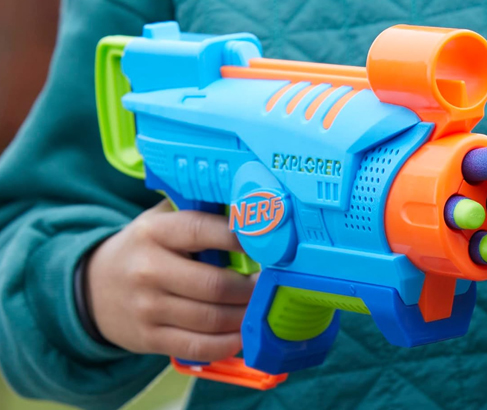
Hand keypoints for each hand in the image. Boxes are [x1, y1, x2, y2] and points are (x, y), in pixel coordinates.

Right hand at [86, 200, 254, 361]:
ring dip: (245, 315)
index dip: (239, 237)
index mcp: (154, 233)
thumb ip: (196, 210)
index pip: (202, 231)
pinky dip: (228, 343)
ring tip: (260, 306)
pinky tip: (243, 333)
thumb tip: (247, 206)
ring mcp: (148, 308)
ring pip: (211, 319)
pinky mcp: (150, 338)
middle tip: (269, 283)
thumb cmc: (144, 248)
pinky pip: (199, 346)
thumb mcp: (160, 220)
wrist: (94, 289)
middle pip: (214, 285)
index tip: (266, 243)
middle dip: (251, 287)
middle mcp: (148, 270)